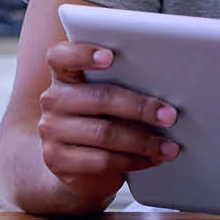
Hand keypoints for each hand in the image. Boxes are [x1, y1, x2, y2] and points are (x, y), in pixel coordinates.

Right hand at [37, 41, 180, 185]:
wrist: (76, 166)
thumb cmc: (100, 122)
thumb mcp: (106, 100)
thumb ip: (123, 85)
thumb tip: (165, 88)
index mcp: (64, 75)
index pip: (62, 56)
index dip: (83, 54)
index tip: (110, 56)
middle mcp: (53, 100)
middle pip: (99, 97)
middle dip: (140, 107)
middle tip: (168, 115)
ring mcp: (51, 131)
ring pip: (104, 133)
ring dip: (143, 141)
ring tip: (168, 146)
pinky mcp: (57, 160)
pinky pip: (102, 160)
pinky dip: (133, 160)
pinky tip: (151, 159)